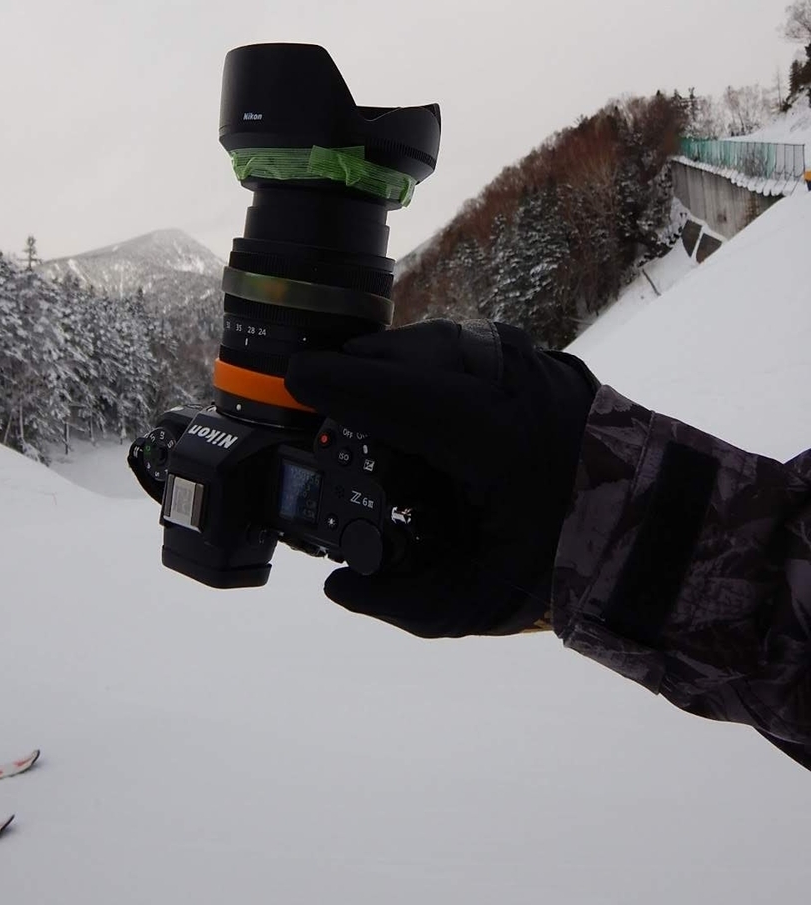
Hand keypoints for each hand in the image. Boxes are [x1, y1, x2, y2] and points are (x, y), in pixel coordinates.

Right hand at [285, 319, 597, 636]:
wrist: (650, 528)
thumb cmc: (564, 565)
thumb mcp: (481, 600)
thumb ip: (401, 602)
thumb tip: (339, 584)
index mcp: (494, 439)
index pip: (401, 393)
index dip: (342, 383)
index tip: (295, 376)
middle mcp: (512, 385)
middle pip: (409, 356)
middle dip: (359, 374)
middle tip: (324, 402)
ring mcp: (528, 363)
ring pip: (434, 343)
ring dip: (393, 369)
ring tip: (369, 409)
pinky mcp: (536, 359)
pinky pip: (461, 348)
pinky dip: (426, 368)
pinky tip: (416, 404)